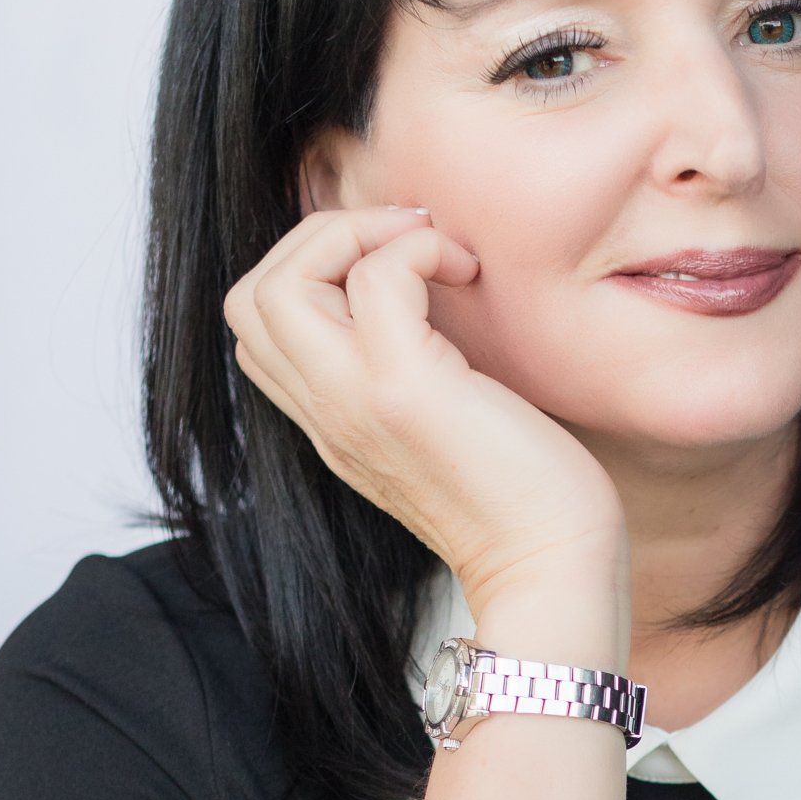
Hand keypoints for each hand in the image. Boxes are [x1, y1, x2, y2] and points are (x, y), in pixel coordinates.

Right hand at [223, 205, 626, 610]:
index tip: (393, 266)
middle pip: (249, 297)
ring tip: (430, 252)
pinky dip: (418, 251)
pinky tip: (468, 274)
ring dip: (356, 233)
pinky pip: (377, 278)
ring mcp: (355, 400)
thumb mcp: (441, 424)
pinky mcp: (405, 391)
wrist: (551, 565)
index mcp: (330, 420)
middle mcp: (327, 412)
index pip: (258, 328)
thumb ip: (408, 371)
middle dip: (320, 237)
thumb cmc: (524, 495)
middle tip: (406, 243)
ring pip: (282, 282)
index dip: (310, 270)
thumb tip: (427, 292)